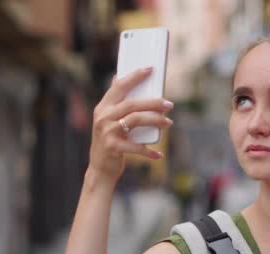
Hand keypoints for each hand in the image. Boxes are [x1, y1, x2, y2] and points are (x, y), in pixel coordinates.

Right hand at [88, 67, 173, 183]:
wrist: (100, 168)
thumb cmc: (109, 141)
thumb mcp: (107, 120)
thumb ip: (114, 102)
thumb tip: (117, 77)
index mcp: (103, 107)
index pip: (119, 86)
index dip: (134, 76)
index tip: (150, 69)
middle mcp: (103, 117)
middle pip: (132, 104)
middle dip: (153, 103)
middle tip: (169, 104)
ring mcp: (107, 132)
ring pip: (135, 120)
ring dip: (155, 120)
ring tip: (169, 123)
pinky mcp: (113, 148)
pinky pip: (136, 146)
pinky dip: (149, 151)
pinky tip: (159, 154)